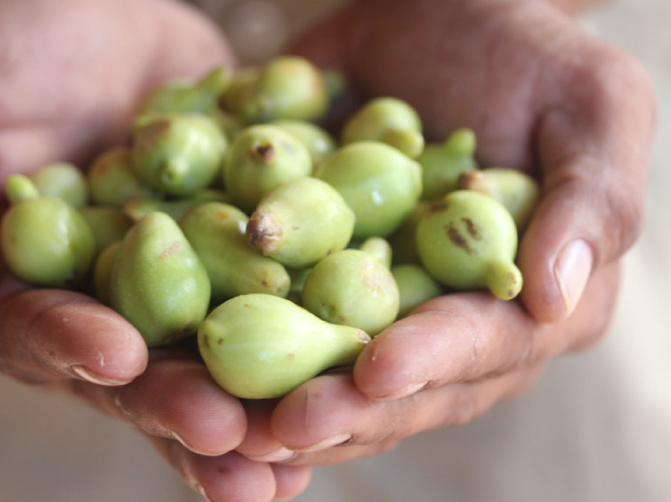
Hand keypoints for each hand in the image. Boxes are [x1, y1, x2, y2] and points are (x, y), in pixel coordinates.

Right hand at [0, 1, 310, 499]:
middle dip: (181, 403)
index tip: (118, 358)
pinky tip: (357, 350)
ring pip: (215, 346)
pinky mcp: (233, 241)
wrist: (86, 8)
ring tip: (298, 446)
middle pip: (138, 366)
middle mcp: (99, 298)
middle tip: (233, 439)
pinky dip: (312, 314)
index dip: (72, 347)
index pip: (35, 329)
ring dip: (257, 398)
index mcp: (15, 285)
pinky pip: (277, 280)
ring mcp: (175, 276)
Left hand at [235, 0, 654, 466]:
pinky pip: (265, 303)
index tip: (375, 371)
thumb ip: (591, 203)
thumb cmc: (531, 56)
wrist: (436, 17)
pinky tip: (182, 353)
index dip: (430, 363)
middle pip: (392, 381)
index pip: (478, 345)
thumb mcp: (592, 106)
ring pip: (321, 364)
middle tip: (279, 425)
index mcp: (519, 302)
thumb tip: (554, 302)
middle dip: (338, 406)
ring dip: (270, 394)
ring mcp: (368, 299)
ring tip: (222, 417)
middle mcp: (439, 318)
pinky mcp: (308, 268)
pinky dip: (226, 324)